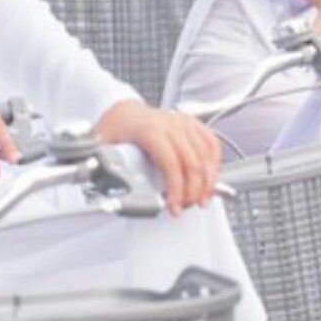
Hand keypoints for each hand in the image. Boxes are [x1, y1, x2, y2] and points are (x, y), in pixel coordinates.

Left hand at [95, 100, 220, 215]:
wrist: (124, 113)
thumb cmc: (117, 130)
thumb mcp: (106, 150)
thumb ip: (112, 172)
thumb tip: (119, 196)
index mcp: (150, 130)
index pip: (172, 163)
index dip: (176, 190)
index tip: (173, 207)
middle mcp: (171, 124)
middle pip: (193, 163)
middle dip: (192, 192)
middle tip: (184, 207)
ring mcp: (184, 122)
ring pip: (207, 155)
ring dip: (207, 182)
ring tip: (200, 200)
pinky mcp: (193, 124)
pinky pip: (212, 144)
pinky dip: (214, 165)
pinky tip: (209, 179)